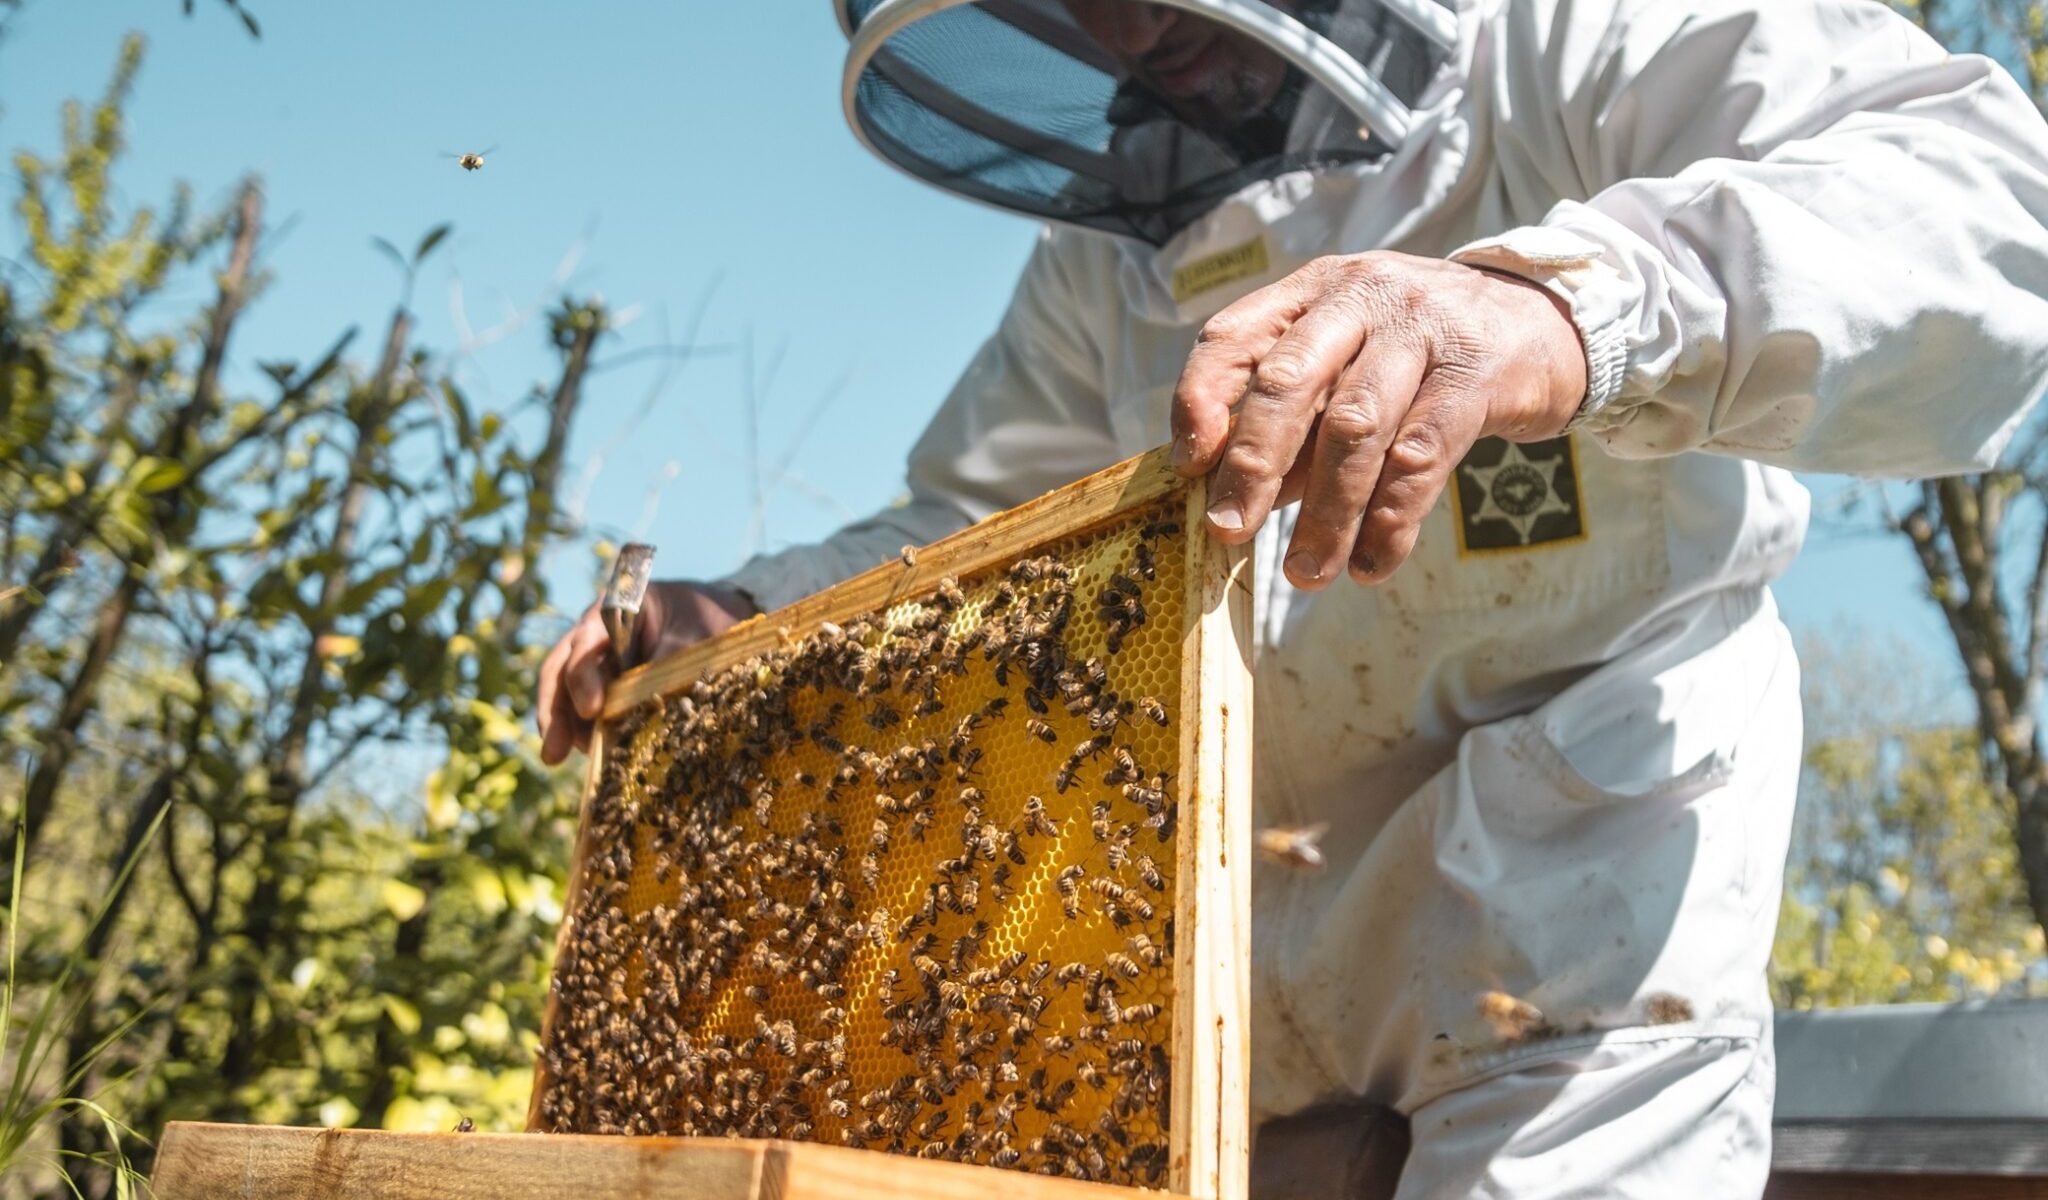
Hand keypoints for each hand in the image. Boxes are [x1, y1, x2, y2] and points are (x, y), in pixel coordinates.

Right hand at [536, 580, 757, 763]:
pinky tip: (590, 755)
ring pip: (566, 694)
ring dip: (563, 728)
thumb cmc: (701, 619)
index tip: (592, 710)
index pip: (586, 641)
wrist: (713, 618)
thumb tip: (651, 709)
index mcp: (614, 610)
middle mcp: (595, 635)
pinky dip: (585, 732)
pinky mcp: (605, 688)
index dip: (584, 677)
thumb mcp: (693, 636)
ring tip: (561, 758)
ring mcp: (596, 662)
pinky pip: (587, 711)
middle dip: (557, 711)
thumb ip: (668, 666)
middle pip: (563, 670)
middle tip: (554, 751)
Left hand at [1169, 251, 1587, 588]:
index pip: (1234, 336)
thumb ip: (1296, 420)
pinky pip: (1422, 456)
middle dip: (1252, 464)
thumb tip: (1232, 497)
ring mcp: (1423, 329)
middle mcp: (1362, 297)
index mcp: (1313, 290)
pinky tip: (1371, 564)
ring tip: (1305, 573)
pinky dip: (1390, 519)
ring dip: (1325, 514)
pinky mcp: (1478, 373)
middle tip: (1229, 533)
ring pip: (1356, 428)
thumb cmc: (1422, 355)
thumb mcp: (1350, 362)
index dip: (1200, 400)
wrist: (1546, 322)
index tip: (1187, 468)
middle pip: (1289, 380)